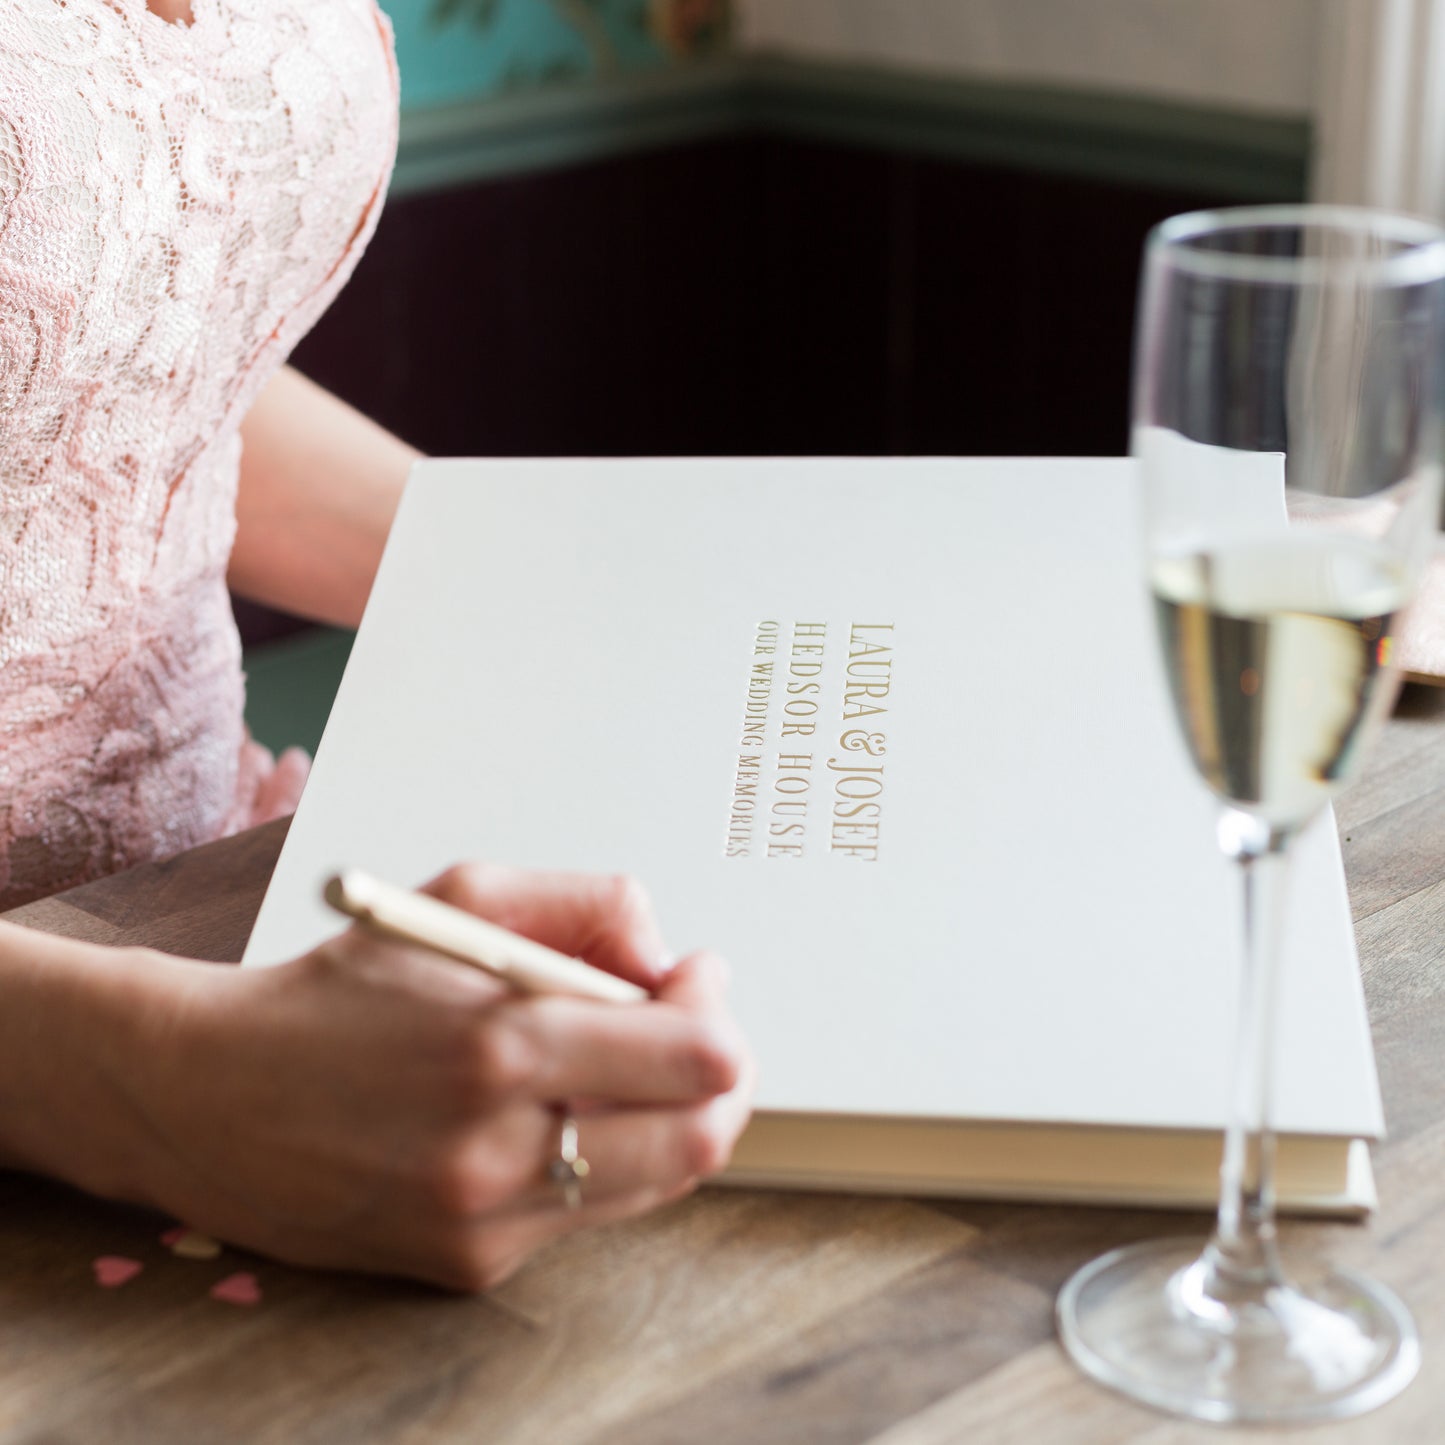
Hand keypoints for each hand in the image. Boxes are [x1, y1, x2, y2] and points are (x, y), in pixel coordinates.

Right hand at [102, 864, 753, 1288]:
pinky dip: (604, 1159)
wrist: (206, 1096)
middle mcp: (498, 1148)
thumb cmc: (336, 988)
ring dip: (672, 1118)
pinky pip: (587, 1214)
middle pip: (699, 1137)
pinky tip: (560, 1113)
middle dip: (720, 1075)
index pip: (695, 1058)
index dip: (718, 1010)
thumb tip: (665, 959)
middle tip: (695, 1030)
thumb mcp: (458, 895)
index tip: (699, 978)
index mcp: (499, 1043)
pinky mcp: (468, 1264)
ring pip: (656, 1182)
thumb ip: (584, 905)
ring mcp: (484, 1220)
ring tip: (633, 1066)